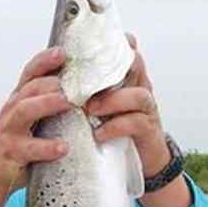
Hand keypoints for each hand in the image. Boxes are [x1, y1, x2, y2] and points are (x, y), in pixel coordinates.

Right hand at [0, 47, 72, 194]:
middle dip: (53, 82)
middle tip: (77, 82)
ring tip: (69, 102)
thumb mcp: (32, 119)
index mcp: (19, 98)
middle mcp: (12, 109)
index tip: (63, 53)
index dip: (45, 60)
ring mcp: (9, 130)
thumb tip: (83, 92)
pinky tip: (63, 147)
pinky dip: (47, 147)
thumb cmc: (21, 145)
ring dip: (48, 103)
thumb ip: (49, 104)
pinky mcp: (11, 152)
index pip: (30, 72)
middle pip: (31, 87)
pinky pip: (30, 148)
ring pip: (25, 109)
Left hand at [85, 34, 169, 177]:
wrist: (144, 162)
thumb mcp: (104, 107)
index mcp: (128, 79)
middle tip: (83, 80)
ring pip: (138, 95)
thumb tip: (58, 81)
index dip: (110, 44)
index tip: (88, 46)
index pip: (124, 51)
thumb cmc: (119, 132)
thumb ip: (89, 92)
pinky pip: (136, 123)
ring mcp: (148, 109)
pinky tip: (98, 133)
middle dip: (109, 69)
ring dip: (112, 101)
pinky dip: (115, 127)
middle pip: (135, 64)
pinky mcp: (149, 131)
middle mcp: (141, 88)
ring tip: (90, 110)